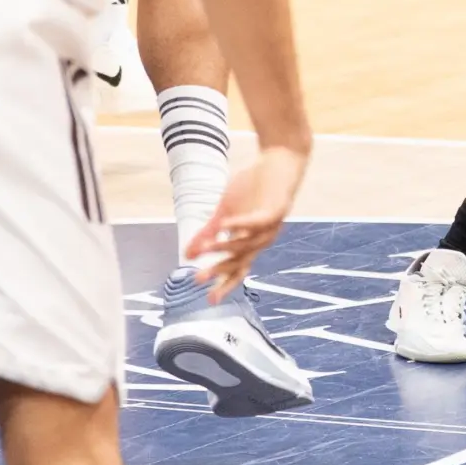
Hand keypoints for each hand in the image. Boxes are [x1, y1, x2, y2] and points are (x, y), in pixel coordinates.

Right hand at [185, 142, 307, 298]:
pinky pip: (256, 221)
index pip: (236, 269)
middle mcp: (260, 240)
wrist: (278, 163)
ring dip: (224, 246)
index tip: (209, 301)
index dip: (223, 284)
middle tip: (198, 279)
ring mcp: (269, 227)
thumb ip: (207, 234)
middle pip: (238, 261)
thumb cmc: (251, 189)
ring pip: (244, 243)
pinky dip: (240, 224)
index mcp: (249, 243)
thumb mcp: (224, 214)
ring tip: (204, 247)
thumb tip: (187, 255)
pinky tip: (225, 224)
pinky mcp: (274, 210)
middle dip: (218, 270)